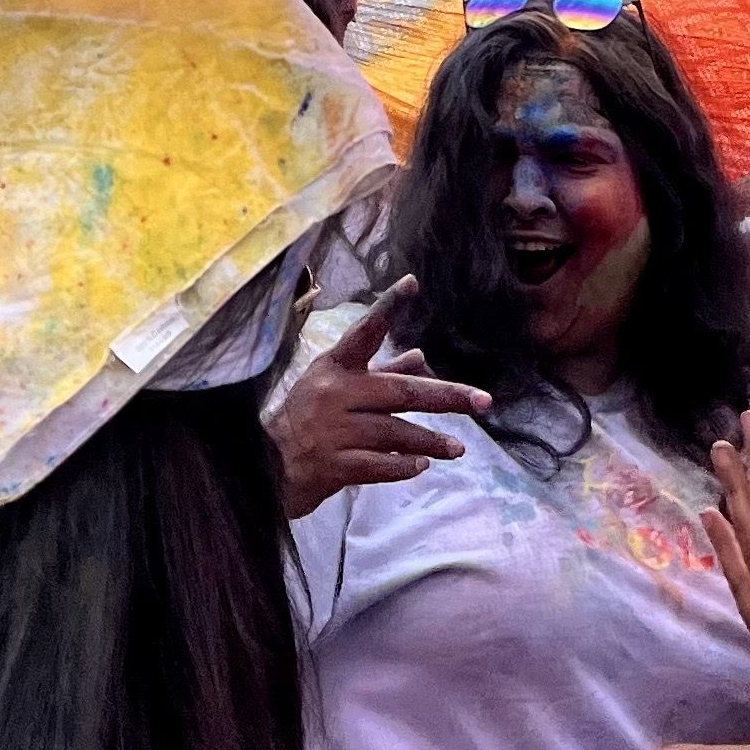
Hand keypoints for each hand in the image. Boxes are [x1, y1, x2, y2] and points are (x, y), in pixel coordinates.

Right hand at [271, 280, 490, 515]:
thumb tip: (420, 356)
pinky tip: (423, 466)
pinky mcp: (335, 466)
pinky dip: (403, 466)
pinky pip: (379, 464)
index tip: (412, 283)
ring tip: (459, 449)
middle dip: (446, 396)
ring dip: (431, 440)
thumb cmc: (306, 418)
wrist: (265, 466)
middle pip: (401, 391)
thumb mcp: (334, 387)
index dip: (387, 307)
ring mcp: (335, 431)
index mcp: (334, 368)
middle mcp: (336, 394)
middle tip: (483, 401)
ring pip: (395, 432)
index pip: (364, 332)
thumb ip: (378, 373)